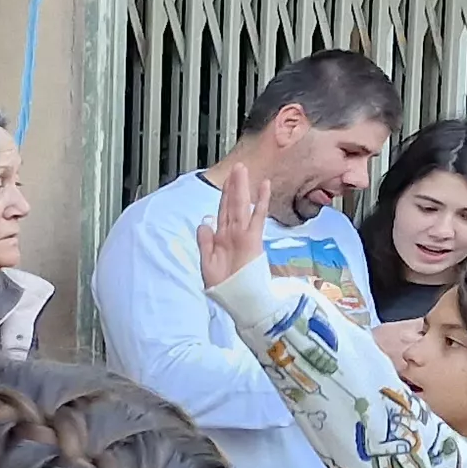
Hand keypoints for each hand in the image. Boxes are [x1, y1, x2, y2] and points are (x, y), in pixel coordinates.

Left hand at [192, 156, 270, 289]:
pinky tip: (262, 187)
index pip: (222, 211)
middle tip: (237, 167)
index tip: (225, 181)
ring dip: (242, 187)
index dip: (223, 196)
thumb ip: (204, 242)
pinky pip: (257, 216)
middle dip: (233, 185)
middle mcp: (232, 233)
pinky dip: (260, 201)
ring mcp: (243, 235)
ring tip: (243, 171)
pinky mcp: (253, 239)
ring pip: (241, 206)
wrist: (238, 300)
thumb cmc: (224, 285)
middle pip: (232, 204)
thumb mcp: (207, 262)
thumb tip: (203, 222)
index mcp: (221, 238)